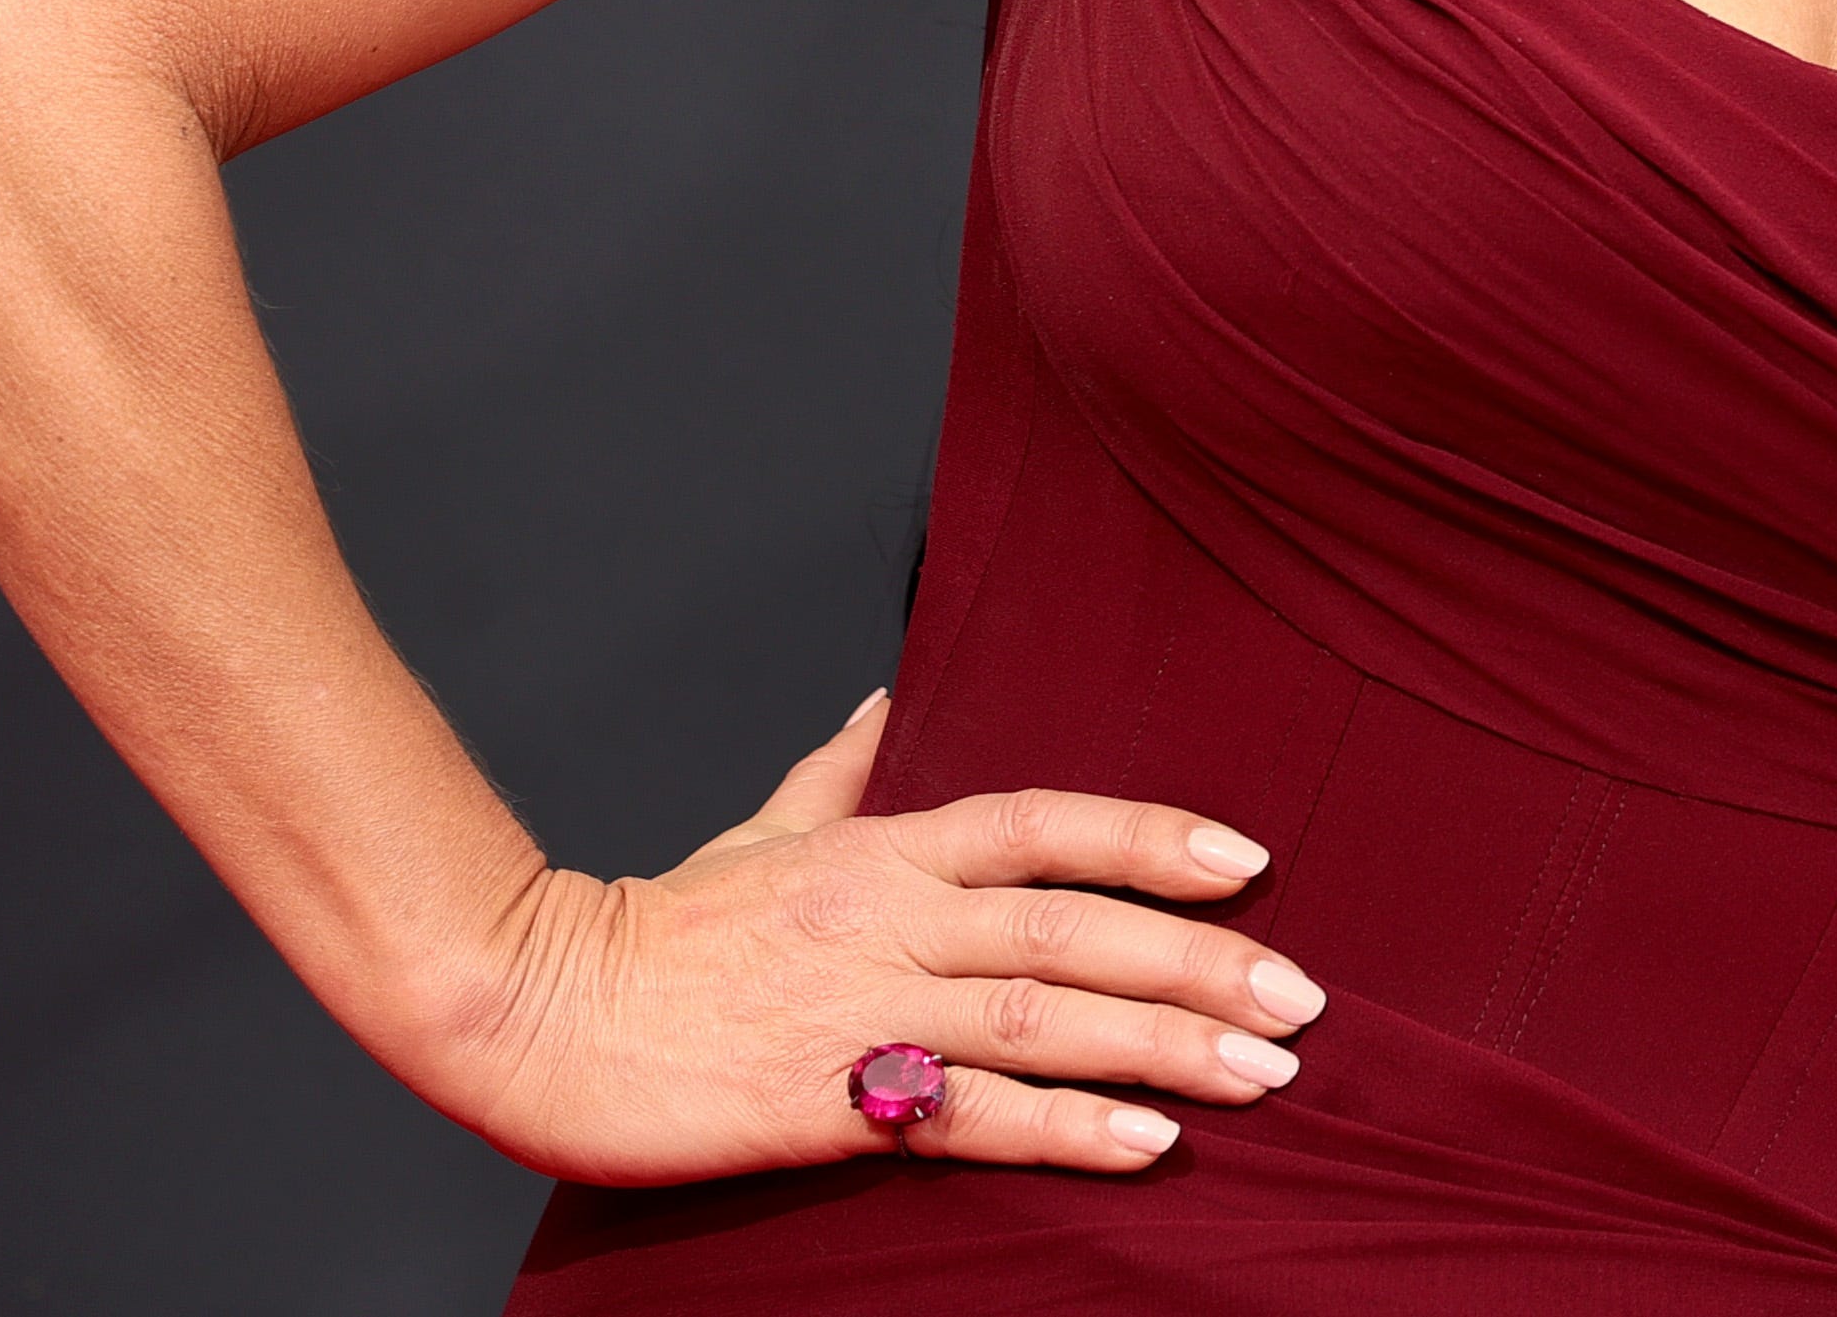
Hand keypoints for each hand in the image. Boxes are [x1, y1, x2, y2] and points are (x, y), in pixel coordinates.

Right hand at [432, 693, 1328, 1181]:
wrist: (532, 1008)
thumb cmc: (658, 927)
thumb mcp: (765, 828)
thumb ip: (845, 768)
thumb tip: (896, 691)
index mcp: (882, 847)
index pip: (1046, 821)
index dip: (1152, 835)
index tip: (1250, 861)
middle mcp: (887, 914)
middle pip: (1071, 926)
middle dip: (1198, 962)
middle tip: (1304, 1000)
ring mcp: (857, 1005)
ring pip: (1039, 1016)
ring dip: (1161, 1045)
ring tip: (1262, 1075)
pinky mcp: (822, 1099)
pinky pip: (965, 1114)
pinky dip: (1063, 1127)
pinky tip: (1143, 1144)